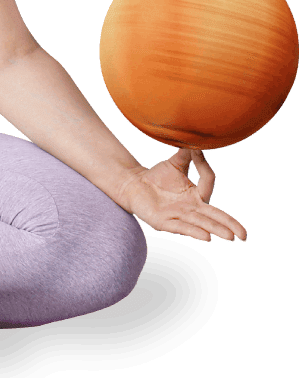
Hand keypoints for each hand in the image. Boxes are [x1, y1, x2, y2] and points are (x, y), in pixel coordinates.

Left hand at [117, 148, 247, 243]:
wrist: (134, 184)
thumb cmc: (157, 176)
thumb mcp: (174, 163)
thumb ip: (186, 152)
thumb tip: (197, 140)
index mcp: (195, 194)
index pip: (207, 183)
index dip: (203, 166)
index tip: (196, 152)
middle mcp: (191, 207)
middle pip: (214, 216)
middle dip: (229, 224)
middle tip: (244, 235)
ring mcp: (179, 216)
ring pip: (200, 223)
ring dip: (215, 229)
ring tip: (230, 236)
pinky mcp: (164, 222)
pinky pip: (181, 227)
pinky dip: (193, 231)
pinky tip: (206, 237)